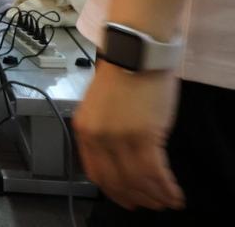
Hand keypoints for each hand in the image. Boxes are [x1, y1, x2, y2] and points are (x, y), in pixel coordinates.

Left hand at [73, 65, 183, 210]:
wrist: (135, 54)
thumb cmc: (121, 77)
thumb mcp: (99, 108)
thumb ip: (103, 133)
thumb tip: (117, 160)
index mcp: (84, 130)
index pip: (95, 172)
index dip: (113, 191)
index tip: (126, 199)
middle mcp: (98, 137)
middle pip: (116, 181)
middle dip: (136, 198)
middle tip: (151, 205)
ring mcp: (120, 137)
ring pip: (138, 180)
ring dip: (155, 195)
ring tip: (167, 201)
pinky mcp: (145, 135)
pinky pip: (155, 172)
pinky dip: (166, 187)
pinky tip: (174, 193)